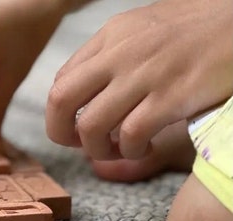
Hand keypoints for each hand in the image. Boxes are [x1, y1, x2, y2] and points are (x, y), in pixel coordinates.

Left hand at [46, 0, 232, 160]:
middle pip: (60, 102)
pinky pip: (130, 136)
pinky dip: (132, 152)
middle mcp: (121, 52)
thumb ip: (114, 55)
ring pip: (90, 127)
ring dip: (100, 150)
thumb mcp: (147, 29)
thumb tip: (87, 93)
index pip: (61, 81)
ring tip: (121, 149)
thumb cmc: (199, 30)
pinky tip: (145, 148)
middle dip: (61, 134)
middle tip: (83, 145)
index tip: (77, 127)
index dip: (61, 114)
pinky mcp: (171, 97)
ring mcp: (145, 74)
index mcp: (112, 35)